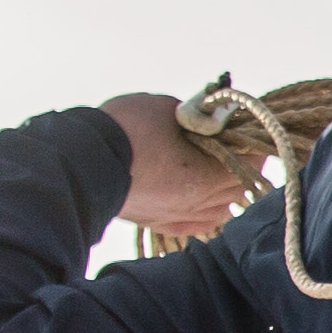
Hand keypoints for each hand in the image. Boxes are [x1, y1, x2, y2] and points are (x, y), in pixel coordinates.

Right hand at [99, 92, 254, 240]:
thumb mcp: (168, 109)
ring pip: (218, 209)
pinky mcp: (155, 222)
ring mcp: (174, 217)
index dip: (252, 145)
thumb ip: (197, 117)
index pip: (245, 165)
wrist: (79, 159)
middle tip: (242, 144)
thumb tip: (211, 119)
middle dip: (242, 164)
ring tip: (225, 168)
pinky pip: (195, 223)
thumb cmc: (124, 130)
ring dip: (226, 189)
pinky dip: (208, 210)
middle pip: (235, 189)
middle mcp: (193, 205)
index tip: (251, 129)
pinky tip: (210, 201)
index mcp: (202, 179)